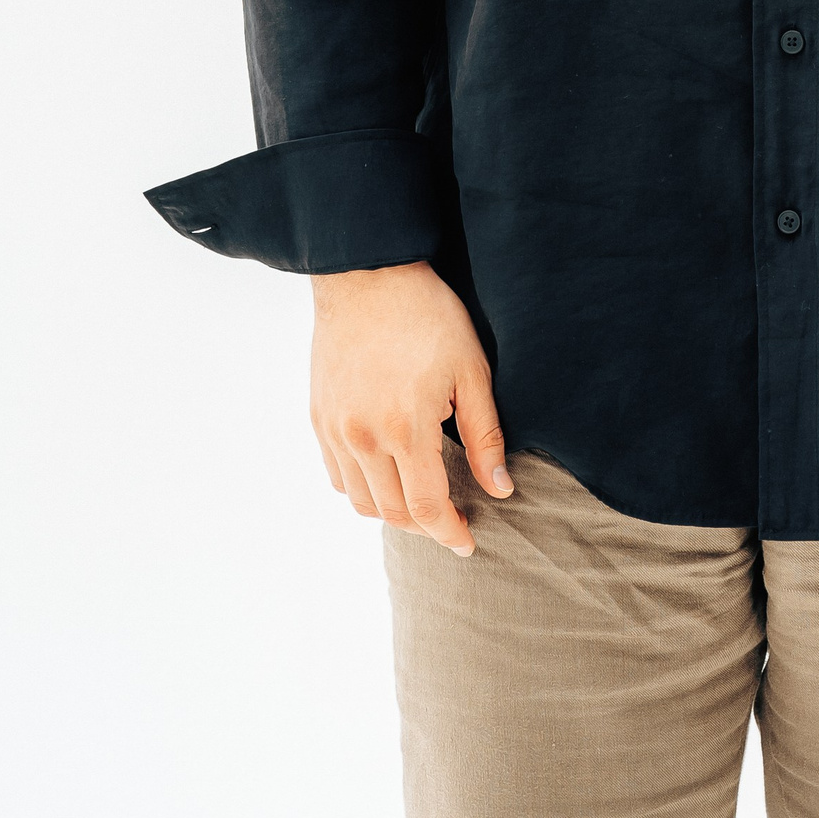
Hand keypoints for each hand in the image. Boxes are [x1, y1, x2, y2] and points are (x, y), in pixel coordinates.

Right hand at [309, 259, 510, 556]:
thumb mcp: (471, 370)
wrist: (369, 276)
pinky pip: (337, 475)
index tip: (468, 542)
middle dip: (425, 526)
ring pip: (360, 501)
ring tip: (420, 499)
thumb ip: (485, 436)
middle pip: (393, 512)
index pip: (427, 508)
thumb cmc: (428, 316)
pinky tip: (386, 475)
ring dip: (392, 512)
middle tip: (451, 518)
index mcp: (406, 428)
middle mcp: (364, 437)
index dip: (449, 533)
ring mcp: (336, 429)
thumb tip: (499, 489)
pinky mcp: (319, 417)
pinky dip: (362, 488)